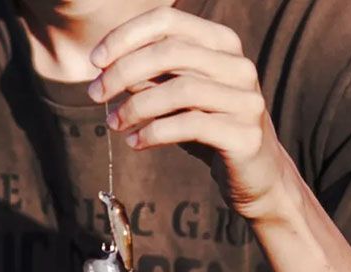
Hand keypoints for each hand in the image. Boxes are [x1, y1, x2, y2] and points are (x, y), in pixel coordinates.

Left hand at [88, 6, 291, 221]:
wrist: (255, 172)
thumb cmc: (207, 126)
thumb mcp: (174, 96)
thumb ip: (149, 76)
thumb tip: (106, 66)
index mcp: (221, 43)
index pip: (168, 20)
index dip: (125, 36)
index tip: (94, 61)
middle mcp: (237, 65)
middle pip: (170, 52)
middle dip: (122, 72)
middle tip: (94, 95)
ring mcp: (245, 99)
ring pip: (180, 89)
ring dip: (135, 106)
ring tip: (113, 124)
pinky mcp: (245, 134)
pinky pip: (190, 126)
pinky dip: (154, 133)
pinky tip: (134, 143)